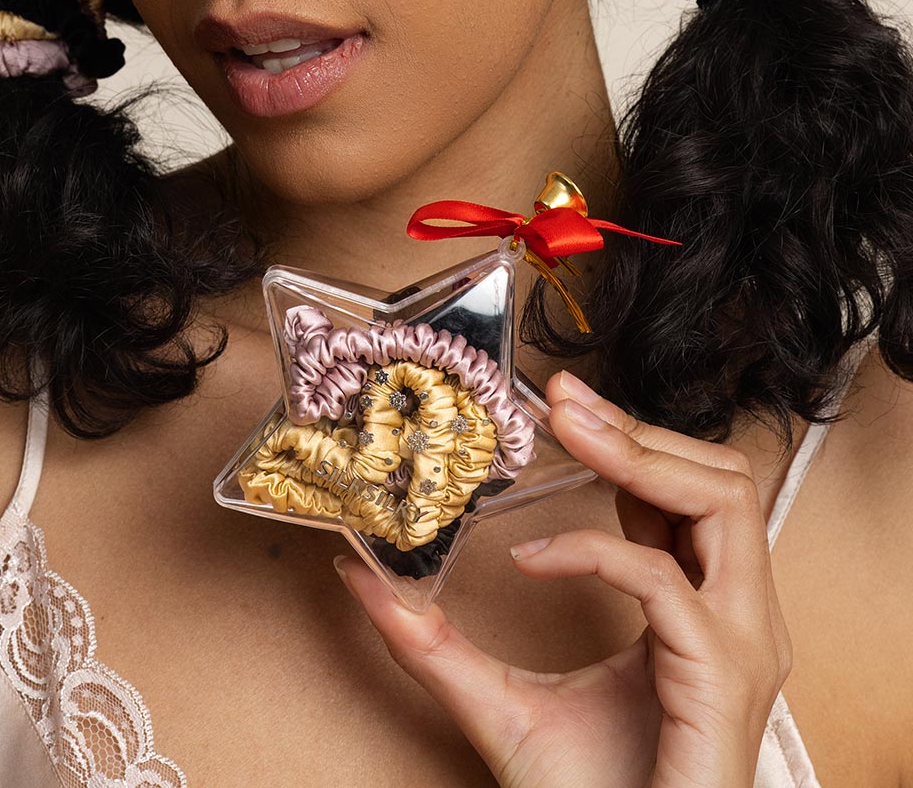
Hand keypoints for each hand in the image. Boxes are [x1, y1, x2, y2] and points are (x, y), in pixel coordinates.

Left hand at [332, 370, 791, 787]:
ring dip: (641, 457)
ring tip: (570, 434)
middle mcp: (735, 619)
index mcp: (698, 612)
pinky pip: (662, 580)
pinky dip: (593, 553)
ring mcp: (739, 645)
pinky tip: (531, 561)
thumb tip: (361, 577)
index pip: (684, 495)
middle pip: (723, 480)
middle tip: (562, 400)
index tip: (559, 404)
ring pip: (723, 503)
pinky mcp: (721, 676)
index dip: (627, 438)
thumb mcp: (494, 701)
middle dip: (639, 428)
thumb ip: (432, 641)